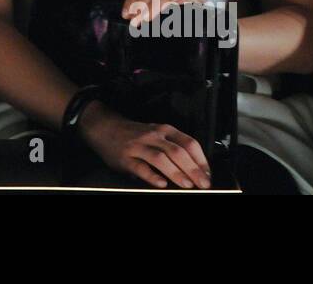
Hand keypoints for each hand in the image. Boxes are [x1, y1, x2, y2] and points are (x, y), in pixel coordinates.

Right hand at [78, 100, 211, 188]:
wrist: (104, 127)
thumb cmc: (135, 134)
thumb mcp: (156, 133)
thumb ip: (172, 146)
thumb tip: (194, 170)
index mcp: (164, 130)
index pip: (189, 143)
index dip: (201, 160)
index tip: (208, 175)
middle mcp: (153, 135)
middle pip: (177, 151)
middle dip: (193, 169)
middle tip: (203, 184)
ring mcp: (138, 146)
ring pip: (160, 158)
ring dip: (176, 172)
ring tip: (187, 185)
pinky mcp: (125, 157)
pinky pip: (140, 167)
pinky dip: (152, 176)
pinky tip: (161, 184)